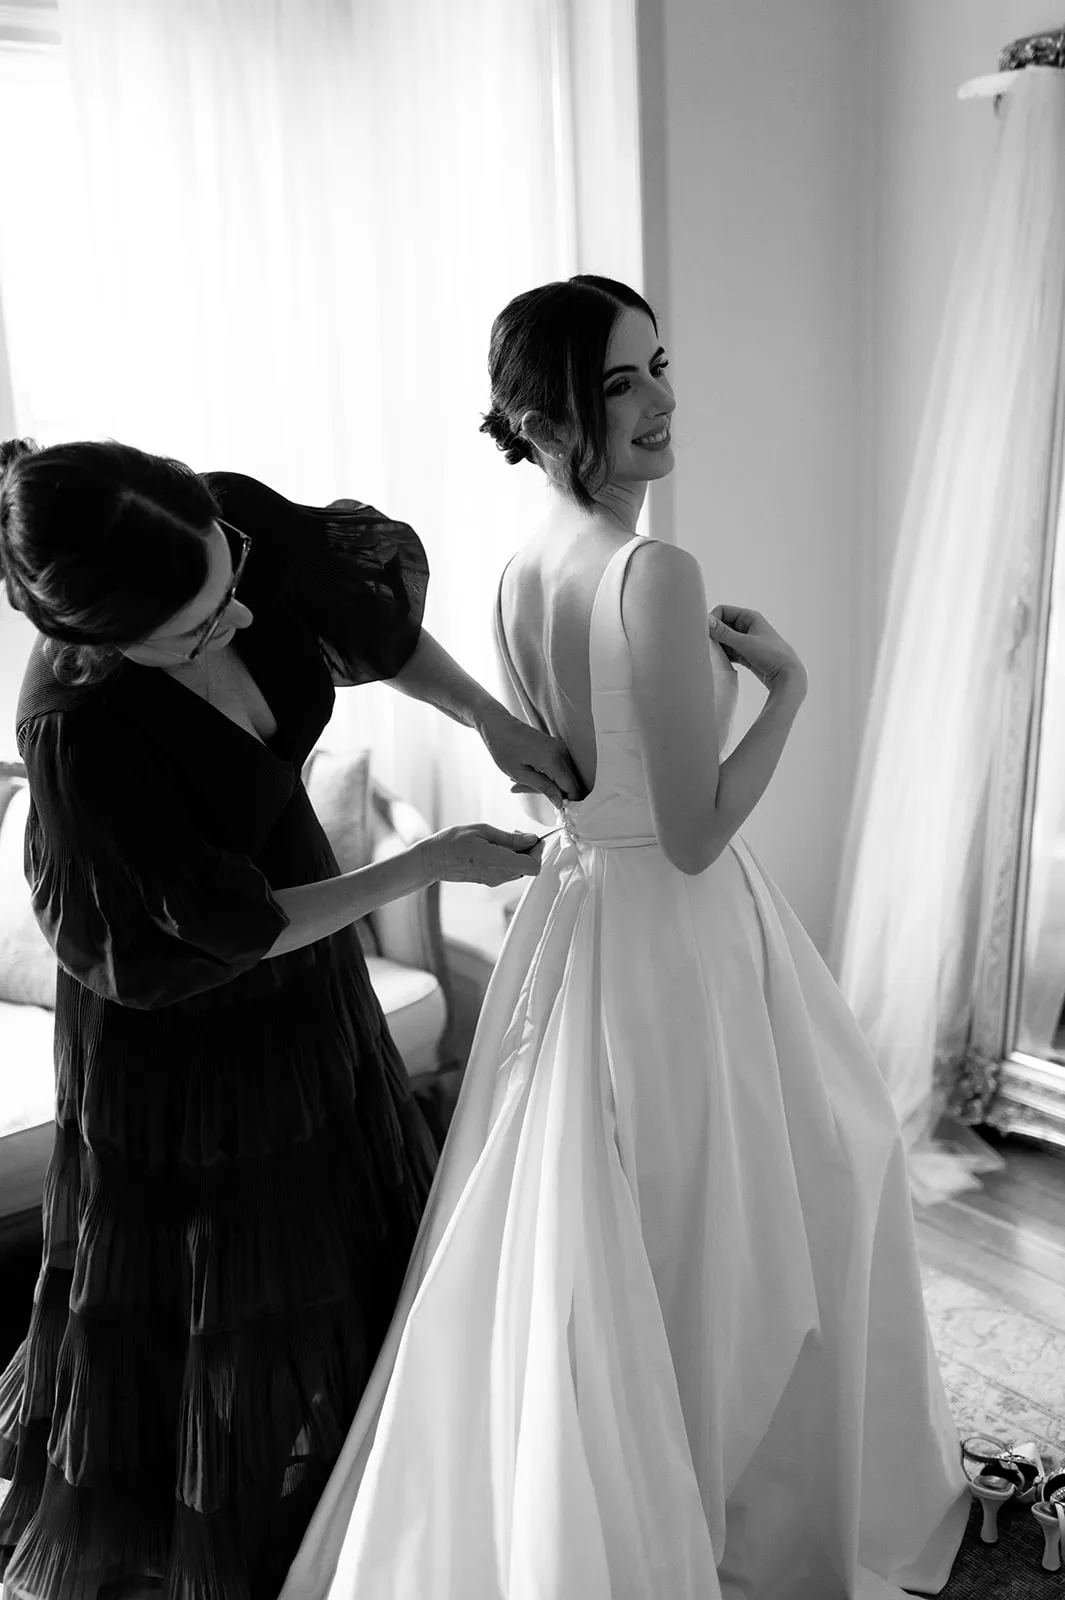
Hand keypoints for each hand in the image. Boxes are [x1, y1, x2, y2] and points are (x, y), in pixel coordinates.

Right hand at [420, 823, 544, 885]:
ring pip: (520, 869)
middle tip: (517, 833)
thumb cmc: (452, 842)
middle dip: (529, 849)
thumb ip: (510, 837)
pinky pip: (509, 871)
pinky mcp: (490, 880)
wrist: (432, 860)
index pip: (533, 866)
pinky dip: (510, 858)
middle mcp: (499, 875)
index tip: (532, 838)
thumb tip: (532, 839)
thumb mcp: (482, 831)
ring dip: (520, 853)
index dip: (538, 851)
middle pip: (529, 867)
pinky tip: (497, 846)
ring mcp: (495, 880)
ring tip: (504, 838)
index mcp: (498, 862)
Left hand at [478, 707, 583, 807]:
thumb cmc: (504, 748)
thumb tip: (561, 802)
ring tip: (523, 780)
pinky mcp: (557, 747)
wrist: (499, 726)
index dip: (567, 801)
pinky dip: (547, 775)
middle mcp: (562, 752)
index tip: (554, 808)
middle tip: (525, 789)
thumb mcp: (520, 774)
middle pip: (569, 783)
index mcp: (553, 759)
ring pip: (564, 776)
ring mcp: (561, 748)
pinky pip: (559, 768)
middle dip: (554, 793)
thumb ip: (544, 788)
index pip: (572, 788)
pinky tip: (529, 773)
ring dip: (548, 784)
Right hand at [708, 606, 806, 696]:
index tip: (705, 634)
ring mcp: (747, 641)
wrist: (787, 676)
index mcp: (750, 617)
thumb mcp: (745, 643)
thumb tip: (707, 621)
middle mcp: (748, 626)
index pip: (722, 611)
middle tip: (707, 647)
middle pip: (722, 625)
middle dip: (714, 635)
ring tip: (713, 656)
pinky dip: (724, 655)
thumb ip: (724, 633)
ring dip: (718, 646)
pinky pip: (729, 651)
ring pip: (725, 640)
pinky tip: (720, 663)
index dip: (713, 620)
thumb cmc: (771, 655)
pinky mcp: (747, 654)